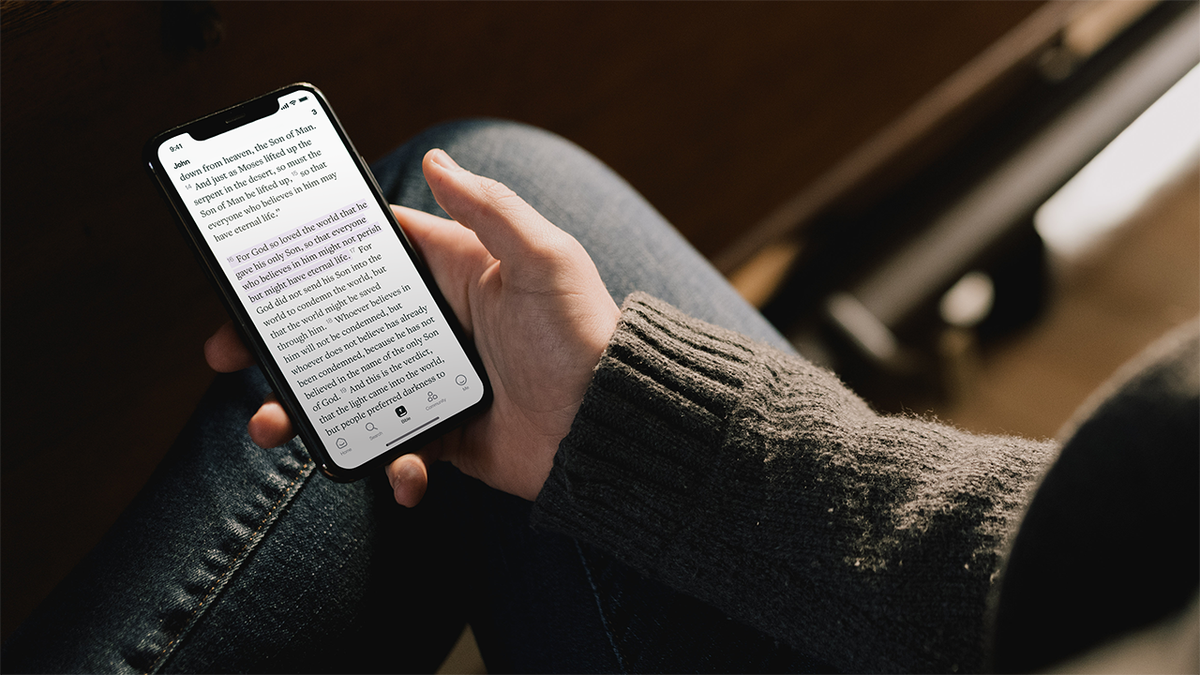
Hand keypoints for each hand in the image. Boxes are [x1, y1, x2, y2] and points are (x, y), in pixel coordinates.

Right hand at [205, 149, 619, 505]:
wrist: (613, 430)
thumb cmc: (583, 337)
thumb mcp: (545, 261)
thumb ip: (490, 211)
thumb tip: (437, 159)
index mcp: (453, 275)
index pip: (369, 255)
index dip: (311, 255)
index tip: (256, 267)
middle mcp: (435, 326)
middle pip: (337, 326)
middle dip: (280, 340)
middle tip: (227, 351)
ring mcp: (434, 383)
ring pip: (348, 391)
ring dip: (306, 410)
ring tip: (274, 426)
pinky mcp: (445, 436)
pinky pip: (397, 450)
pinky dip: (391, 466)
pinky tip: (406, 473)